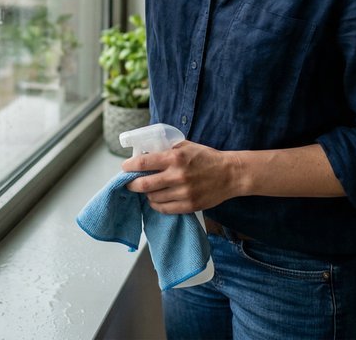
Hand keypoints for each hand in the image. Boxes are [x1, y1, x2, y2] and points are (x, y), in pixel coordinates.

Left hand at [122, 141, 238, 213]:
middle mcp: (177, 176)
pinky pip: (164, 209)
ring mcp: (184, 193)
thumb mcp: (185, 146)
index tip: (125, 168)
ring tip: (147, 190)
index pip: (143, 163)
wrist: (230, 174)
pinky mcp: (190, 205)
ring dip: (146, 194)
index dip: (129, 166)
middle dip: (132, 184)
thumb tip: (145, 152)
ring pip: (153, 198)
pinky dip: (157, 205)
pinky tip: (157, 199)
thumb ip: (166, 149)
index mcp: (175, 157)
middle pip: (144, 184)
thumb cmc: (206, 158)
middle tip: (129, 183)